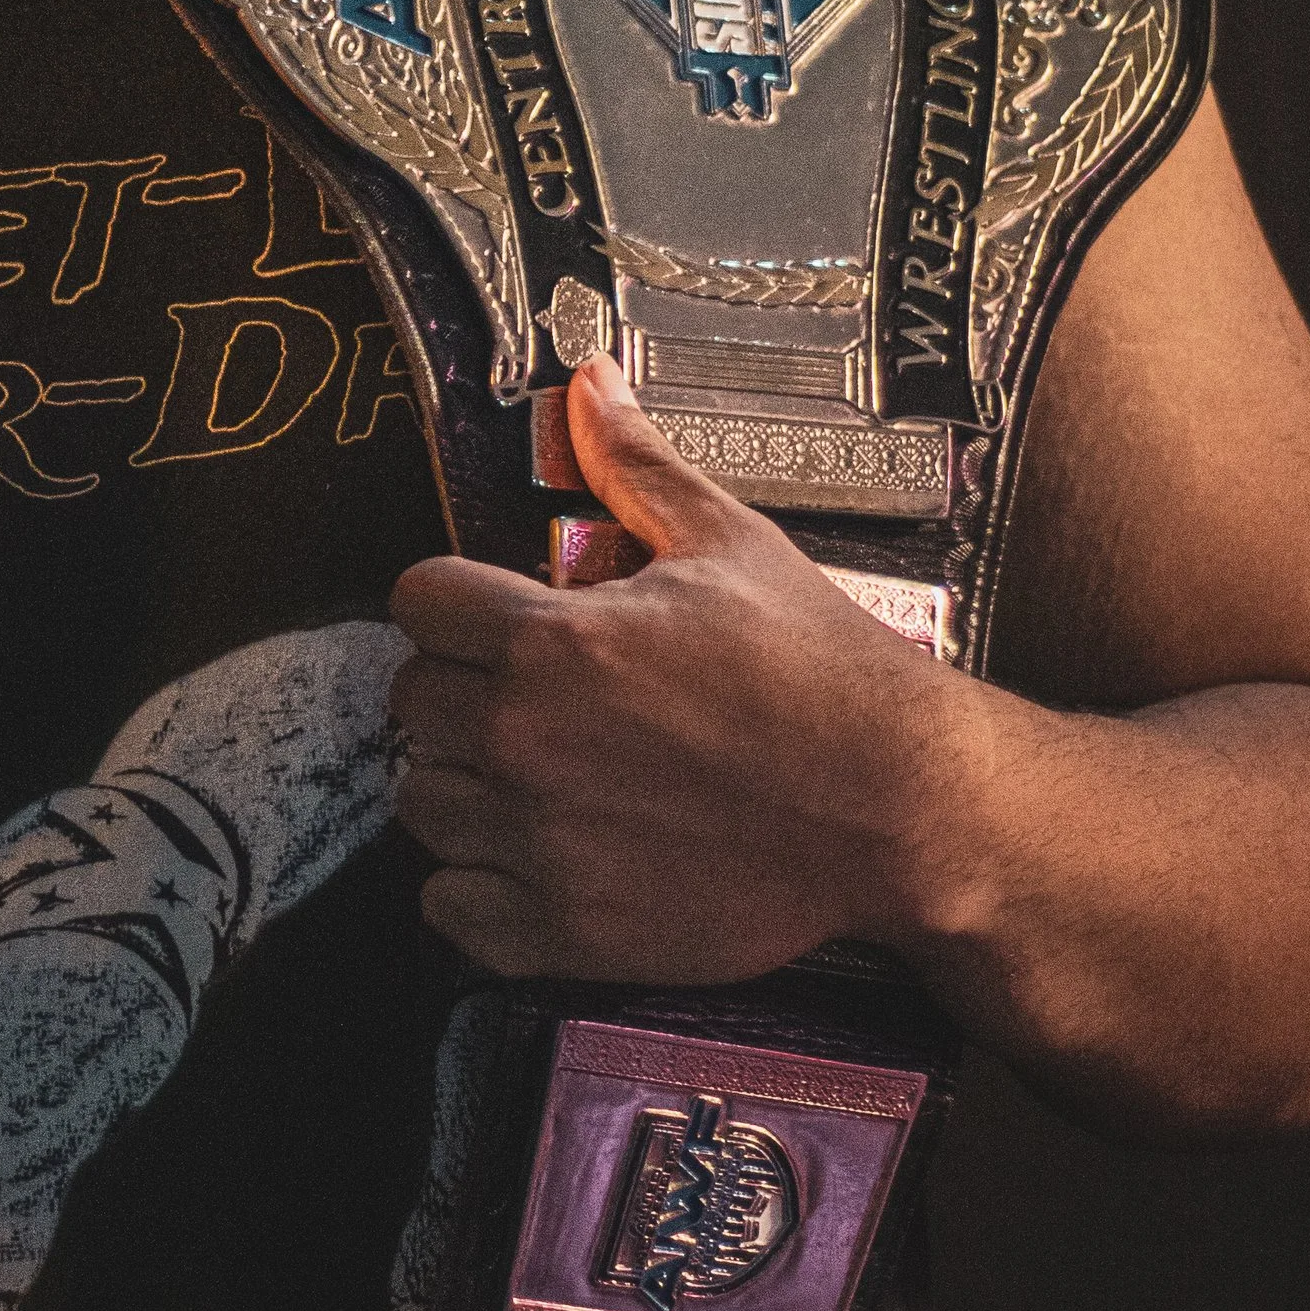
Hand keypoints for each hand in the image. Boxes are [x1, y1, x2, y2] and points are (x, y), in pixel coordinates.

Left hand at [388, 355, 964, 982]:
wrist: (898, 807)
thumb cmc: (820, 672)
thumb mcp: (730, 544)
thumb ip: (635, 466)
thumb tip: (588, 379)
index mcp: (553, 641)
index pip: (417, 602)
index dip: (456, 603)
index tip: (499, 618)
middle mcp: (526, 742)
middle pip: (411, 703)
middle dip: (462, 690)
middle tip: (531, 698)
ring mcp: (540, 842)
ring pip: (423, 804)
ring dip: (466, 786)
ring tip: (538, 775)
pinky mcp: (565, 931)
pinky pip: (454, 911)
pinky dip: (479, 889)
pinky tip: (537, 856)